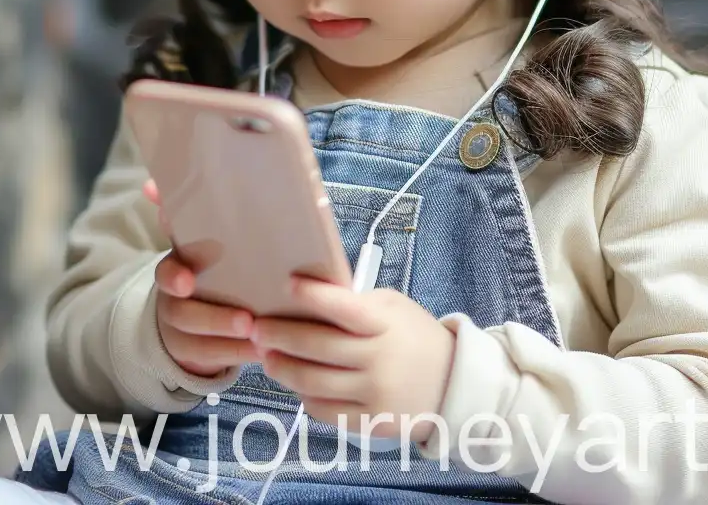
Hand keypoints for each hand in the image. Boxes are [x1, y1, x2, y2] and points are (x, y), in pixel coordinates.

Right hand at [143, 177, 259, 377]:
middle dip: (214, 318)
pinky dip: (238, 358)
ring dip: (230, 342)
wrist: (187, 313)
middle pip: (183, 314)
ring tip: (260, 340)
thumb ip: (184, 217)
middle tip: (246, 320)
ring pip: (199, 343)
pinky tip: (264, 354)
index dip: (174, 276)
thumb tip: (154, 184)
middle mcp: (173, 303)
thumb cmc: (205, 267)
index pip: (167, 272)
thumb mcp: (196, 242)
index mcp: (175, 271)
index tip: (188, 280)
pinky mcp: (194, 358)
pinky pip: (214, 363)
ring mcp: (180, 334)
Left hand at [249, 271, 455, 441]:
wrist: (452, 384)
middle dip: (278, 336)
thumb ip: (354, 305)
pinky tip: (295, 384)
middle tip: (255, 328)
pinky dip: (305, 397)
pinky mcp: (373, 422)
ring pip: (314, 382)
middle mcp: (379, 360)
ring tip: (266, 356)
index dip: (313, 296)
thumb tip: (305, 299)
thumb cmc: (412, 335)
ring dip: (282, 368)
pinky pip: (327, 412)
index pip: (343, 308)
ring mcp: (375, 394)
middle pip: (316, 347)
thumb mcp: (391, 308)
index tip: (286, 284)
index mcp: (383, 324)